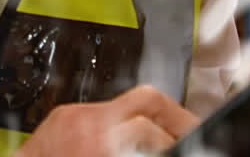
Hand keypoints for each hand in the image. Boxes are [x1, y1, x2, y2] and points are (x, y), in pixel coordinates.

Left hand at [15, 85, 200, 156]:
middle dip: (173, 114)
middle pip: (146, 98)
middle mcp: (86, 122)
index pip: (151, 127)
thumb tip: (162, 147)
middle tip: (188, 128)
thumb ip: (137, 153)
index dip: (176, 135)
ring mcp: (72, 114)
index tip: (186, 143)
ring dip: (144, 120)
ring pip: (124, 104)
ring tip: (157, 137)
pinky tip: (121, 140)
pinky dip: (116, 124)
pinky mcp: (62, 115)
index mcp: (99, 144)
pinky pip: (99, 111)